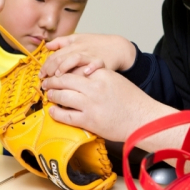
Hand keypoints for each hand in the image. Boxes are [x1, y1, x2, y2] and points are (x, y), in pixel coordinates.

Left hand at [39, 34, 136, 77]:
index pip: (55, 54)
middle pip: (61, 57)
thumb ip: (62, 42)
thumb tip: (48, 45)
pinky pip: (95, 63)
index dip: (46, 65)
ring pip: (74, 58)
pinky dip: (90, 67)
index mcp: (73, 45)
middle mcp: (80, 48)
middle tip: (45, 81)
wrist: (117, 47)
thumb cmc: (97, 45)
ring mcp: (91, 55)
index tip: (41, 75)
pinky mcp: (102, 61)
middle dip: (51, 69)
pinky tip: (85, 73)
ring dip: (65, 67)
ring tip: (59, 76)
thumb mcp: (79, 38)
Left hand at [42, 68, 175, 141]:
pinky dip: (56, 112)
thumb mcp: (116, 80)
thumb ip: (98, 75)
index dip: (62, 70)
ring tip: (48, 94)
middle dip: (52, 81)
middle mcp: (94, 87)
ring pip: (62, 96)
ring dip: (52, 95)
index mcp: (101, 74)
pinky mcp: (88, 121)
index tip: (56, 71)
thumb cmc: (132, 101)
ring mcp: (90, 104)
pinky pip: (66, 116)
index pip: (75, 68)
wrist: (143, 119)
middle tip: (46, 82)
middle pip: (64, 80)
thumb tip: (81, 75)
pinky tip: (52, 111)